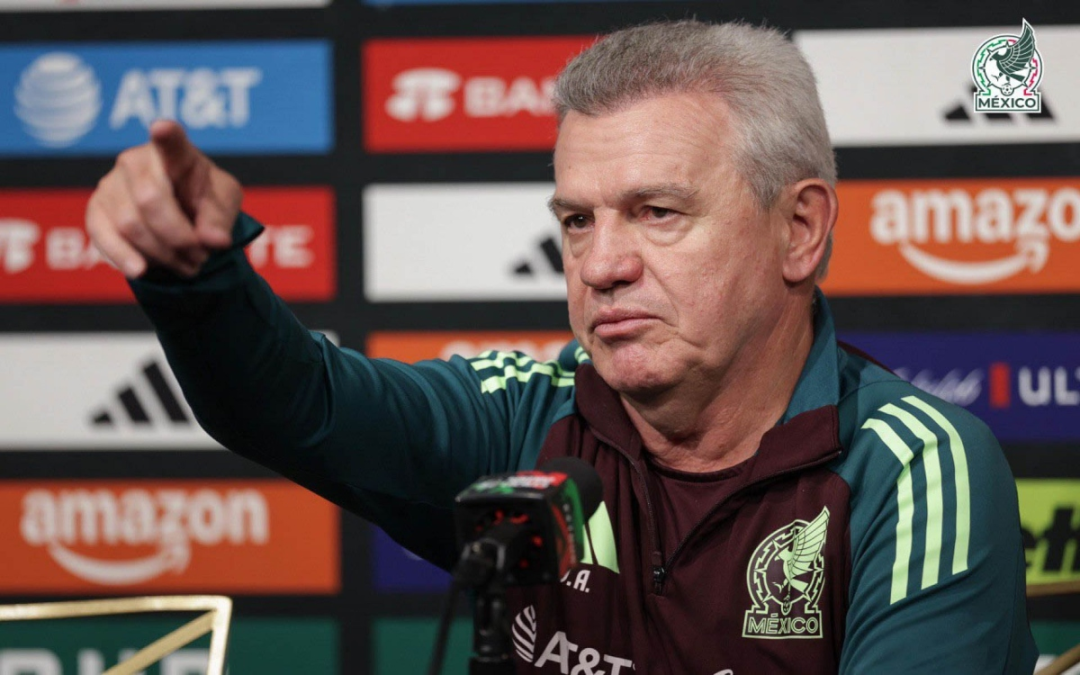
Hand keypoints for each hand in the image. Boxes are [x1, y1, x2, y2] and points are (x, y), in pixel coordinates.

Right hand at [85, 119, 241, 278]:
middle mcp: (135, 161)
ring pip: (130, 224)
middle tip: (202, 257)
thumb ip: (220, 219)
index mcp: (175, 153)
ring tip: (188, 265)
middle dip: (179, 237)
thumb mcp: (224, 205)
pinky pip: (103, 237)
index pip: (171, 142)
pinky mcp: (96, 211)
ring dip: (163, 253)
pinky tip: (140, 270)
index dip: (167, 135)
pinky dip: (123, 256)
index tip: (162, 128)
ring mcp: (111, 184)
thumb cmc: (205, 200)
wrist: (183, 217)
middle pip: (150, 200)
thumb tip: (214, 241)